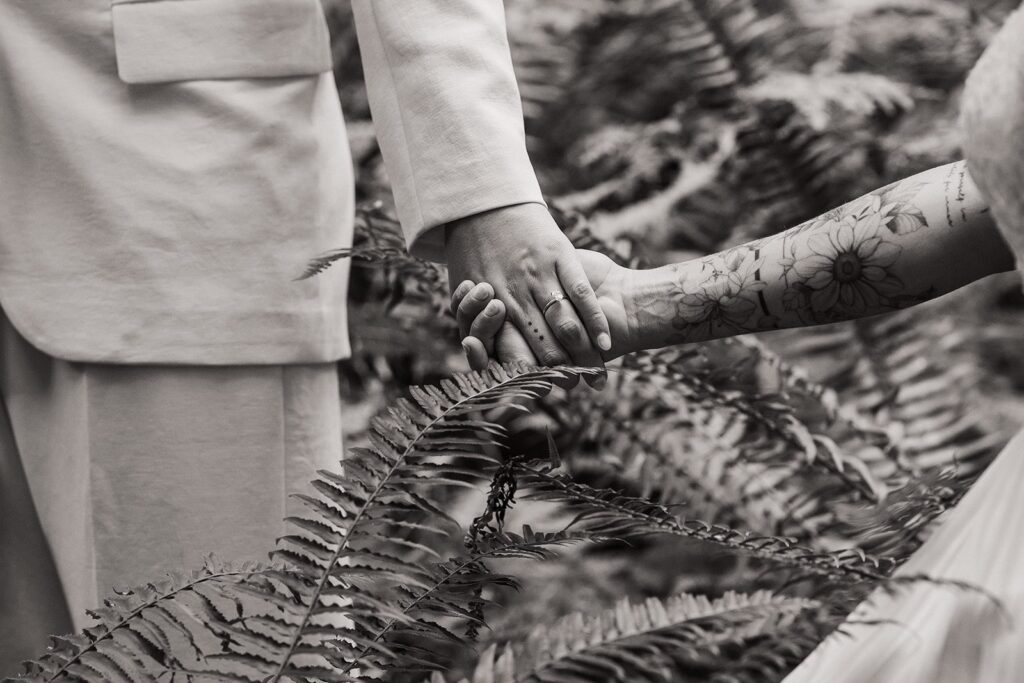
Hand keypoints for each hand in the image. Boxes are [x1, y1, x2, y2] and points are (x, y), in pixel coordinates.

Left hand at [445, 204, 611, 377]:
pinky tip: (605, 343)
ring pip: (565, 324)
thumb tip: (481, 355)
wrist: (480, 203)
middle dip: (564, 375)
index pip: (517, 357)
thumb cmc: (470, 252)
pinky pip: (580, 292)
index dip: (535, 381)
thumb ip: (474, 323)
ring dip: (584, 356)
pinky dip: (595, 321)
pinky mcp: (559, 254)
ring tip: (596, 376)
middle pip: (545, 347)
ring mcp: (539, 275)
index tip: (549, 396)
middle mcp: (515, 296)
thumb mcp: (465, 291)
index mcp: (492, 309)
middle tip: (582, 393)